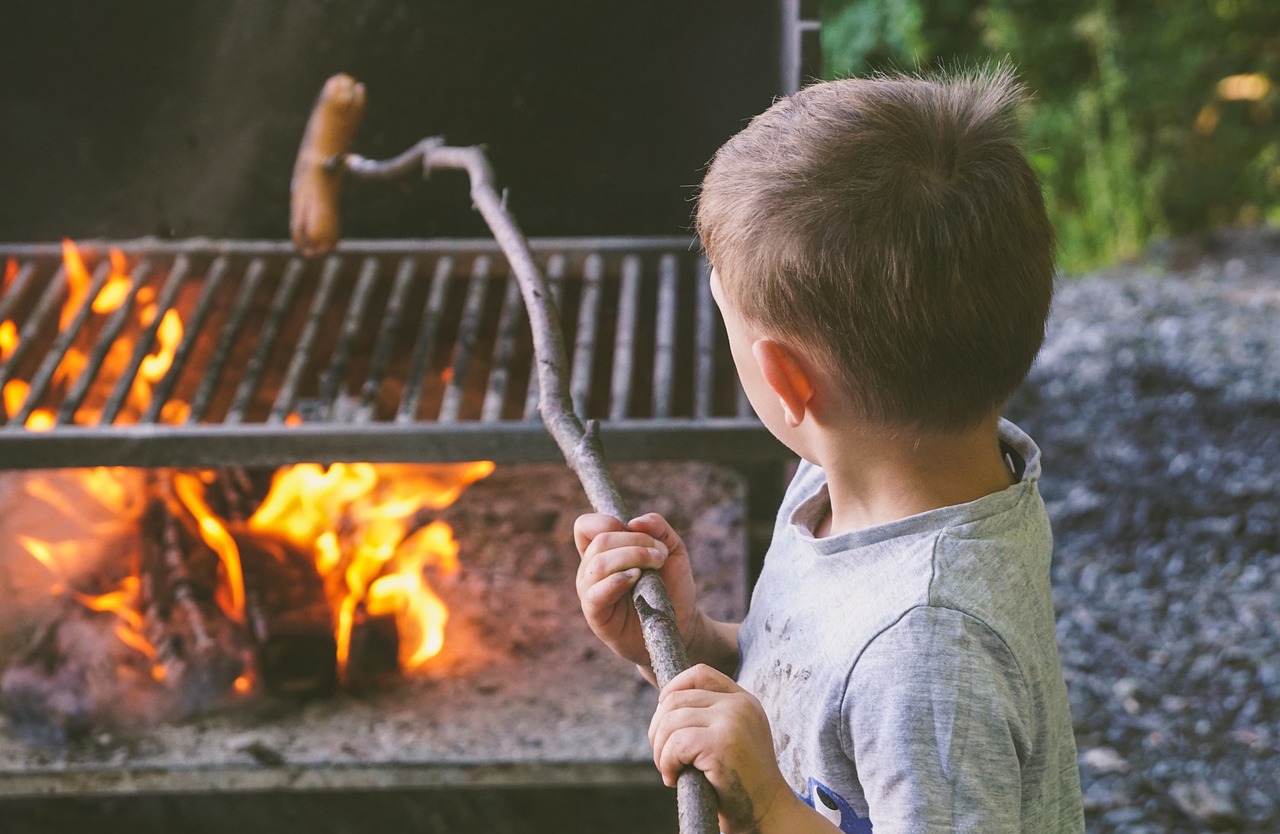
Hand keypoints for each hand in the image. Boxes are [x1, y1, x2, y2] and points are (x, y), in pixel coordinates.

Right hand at [574, 512, 703, 674]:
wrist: (682, 624)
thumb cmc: (672, 586)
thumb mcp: (672, 550)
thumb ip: (658, 528)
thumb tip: (635, 522)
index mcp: (602, 553)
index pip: (585, 527)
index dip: (608, 522)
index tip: (636, 532)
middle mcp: (591, 571)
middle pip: (599, 541)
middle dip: (634, 541)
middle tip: (660, 554)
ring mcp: (591, 593)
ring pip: (598, 563)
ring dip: (632, 556)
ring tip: (655, 565)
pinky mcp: (596, 616)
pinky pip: (596, 593)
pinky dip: (617, 580)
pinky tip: (636, 578)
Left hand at [649, 664, 795, 833]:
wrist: (767, 813)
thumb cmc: (742, 782)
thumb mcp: (733, 737)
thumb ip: (711, 715)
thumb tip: (664, 702)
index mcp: (744, 700)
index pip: (700, 673)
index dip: (673, 687)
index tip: (662, 714)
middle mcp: (740, 705)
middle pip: (676, 699)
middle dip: (657, 729)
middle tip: (664, 757)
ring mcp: (732, 721)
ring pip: (670, 721)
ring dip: (659, 750)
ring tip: (670, 770)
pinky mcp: (722, 743)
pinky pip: (675, 744)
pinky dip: (666, 763)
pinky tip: (674, 779)